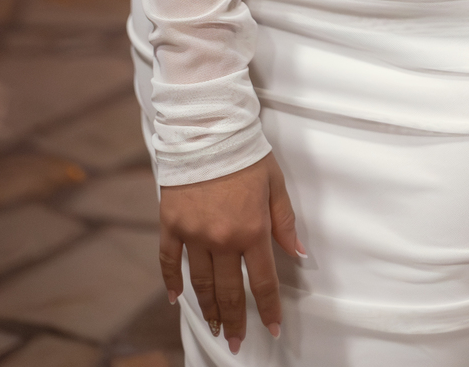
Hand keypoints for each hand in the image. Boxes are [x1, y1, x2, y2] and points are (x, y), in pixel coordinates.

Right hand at [159, 153, 303, 352]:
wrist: (208, 128)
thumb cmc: (246, 153)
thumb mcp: (274, 184)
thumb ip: (285, 221)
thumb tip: (298, 253)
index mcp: (252, 229)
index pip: (263, 281)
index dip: (268, 308)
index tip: (272, 329)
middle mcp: (222, 238)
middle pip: (230, 291)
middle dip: (235, 319)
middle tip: (237, 341)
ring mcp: (194, 233)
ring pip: (201, 283)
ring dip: (208, 309)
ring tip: (215, 327)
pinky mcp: (171, 224)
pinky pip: (170, 260)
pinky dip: (172, 281)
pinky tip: (176, 299)